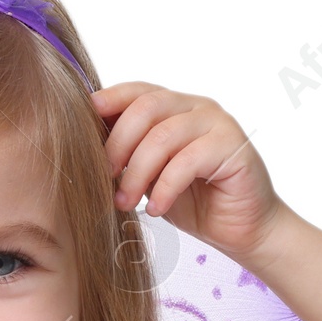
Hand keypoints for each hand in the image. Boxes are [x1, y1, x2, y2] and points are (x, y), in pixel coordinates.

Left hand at [92, 82, 283, 259]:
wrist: (241, 229)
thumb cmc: (192, 202)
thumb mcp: (148, 176)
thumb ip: (127, 156)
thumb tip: (82, 147)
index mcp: (174, 107)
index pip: (136, 91)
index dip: (107, 102)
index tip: (79, 126)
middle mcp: (196, 107)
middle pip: (146, 108)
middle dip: (116, 145)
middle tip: (103, 180)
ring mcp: (218, 123)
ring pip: (163, 135)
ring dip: (136, 172)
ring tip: (124, 203)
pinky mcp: (234, 147)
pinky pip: (188, 160)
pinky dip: (164, 188)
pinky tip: (155, 209)